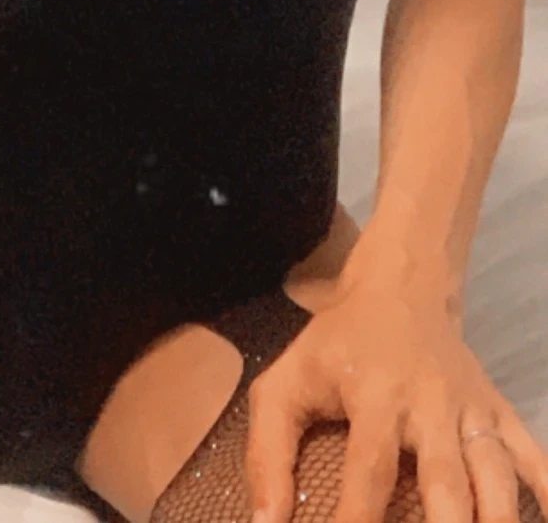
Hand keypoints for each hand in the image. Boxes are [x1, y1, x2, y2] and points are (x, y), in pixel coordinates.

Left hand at [244, 277, 547, 522]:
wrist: (399, 287)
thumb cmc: (336, 346)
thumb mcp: (285, 383)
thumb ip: (267, 453)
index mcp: (375, 397)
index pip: (371, 473)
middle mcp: (429, 405)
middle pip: (446, 482)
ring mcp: (470, 409)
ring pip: (494, 475)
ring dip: (495, 521)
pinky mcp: (497, 410)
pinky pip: (531, 454)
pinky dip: (545, 489)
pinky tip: (545, 519)